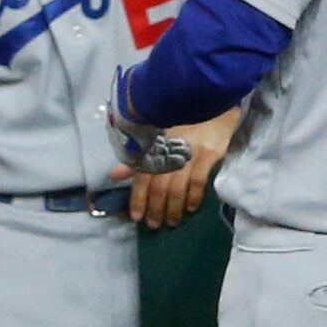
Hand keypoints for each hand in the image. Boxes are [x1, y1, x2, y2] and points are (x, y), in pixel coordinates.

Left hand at [113, 108, 236, 226]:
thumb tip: (114, 175)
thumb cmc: (183, 121)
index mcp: (155, 144)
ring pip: (178, 187)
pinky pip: (200, 181)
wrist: (212, 102)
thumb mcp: (157, 135)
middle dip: (155, 208)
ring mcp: (190, 153)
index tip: (136, 216)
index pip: (142, 176)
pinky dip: (194, 197)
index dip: (138, 198)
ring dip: (174, 208)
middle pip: (159, 186)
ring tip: (172, 222)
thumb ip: (138, 157)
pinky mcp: (210, 154)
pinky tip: (191, 208)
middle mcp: (170, 150)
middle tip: (154, 224)